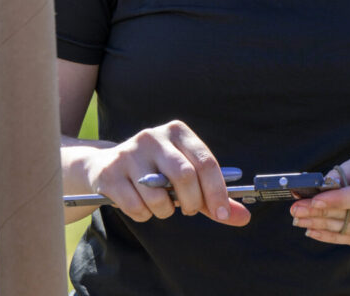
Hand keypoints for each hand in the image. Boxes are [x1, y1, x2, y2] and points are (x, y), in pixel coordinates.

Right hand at [82, 120, 248, 227]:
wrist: (106, 165)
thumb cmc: (156, 171)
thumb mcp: (186, 175)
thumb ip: (214, 197)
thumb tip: (244, 218)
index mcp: (178, 131)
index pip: (206, 162)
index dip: (217, 192)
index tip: (222, 214)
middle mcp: (153, 137)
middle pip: (184, 176)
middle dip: (192, 202)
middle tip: (190, 211)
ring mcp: (129, 153)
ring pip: (158, 196)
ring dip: (165, 211)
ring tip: (161, 205)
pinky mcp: (110, 172)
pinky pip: (136, 206)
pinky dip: (144, 215)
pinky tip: (141, 205)